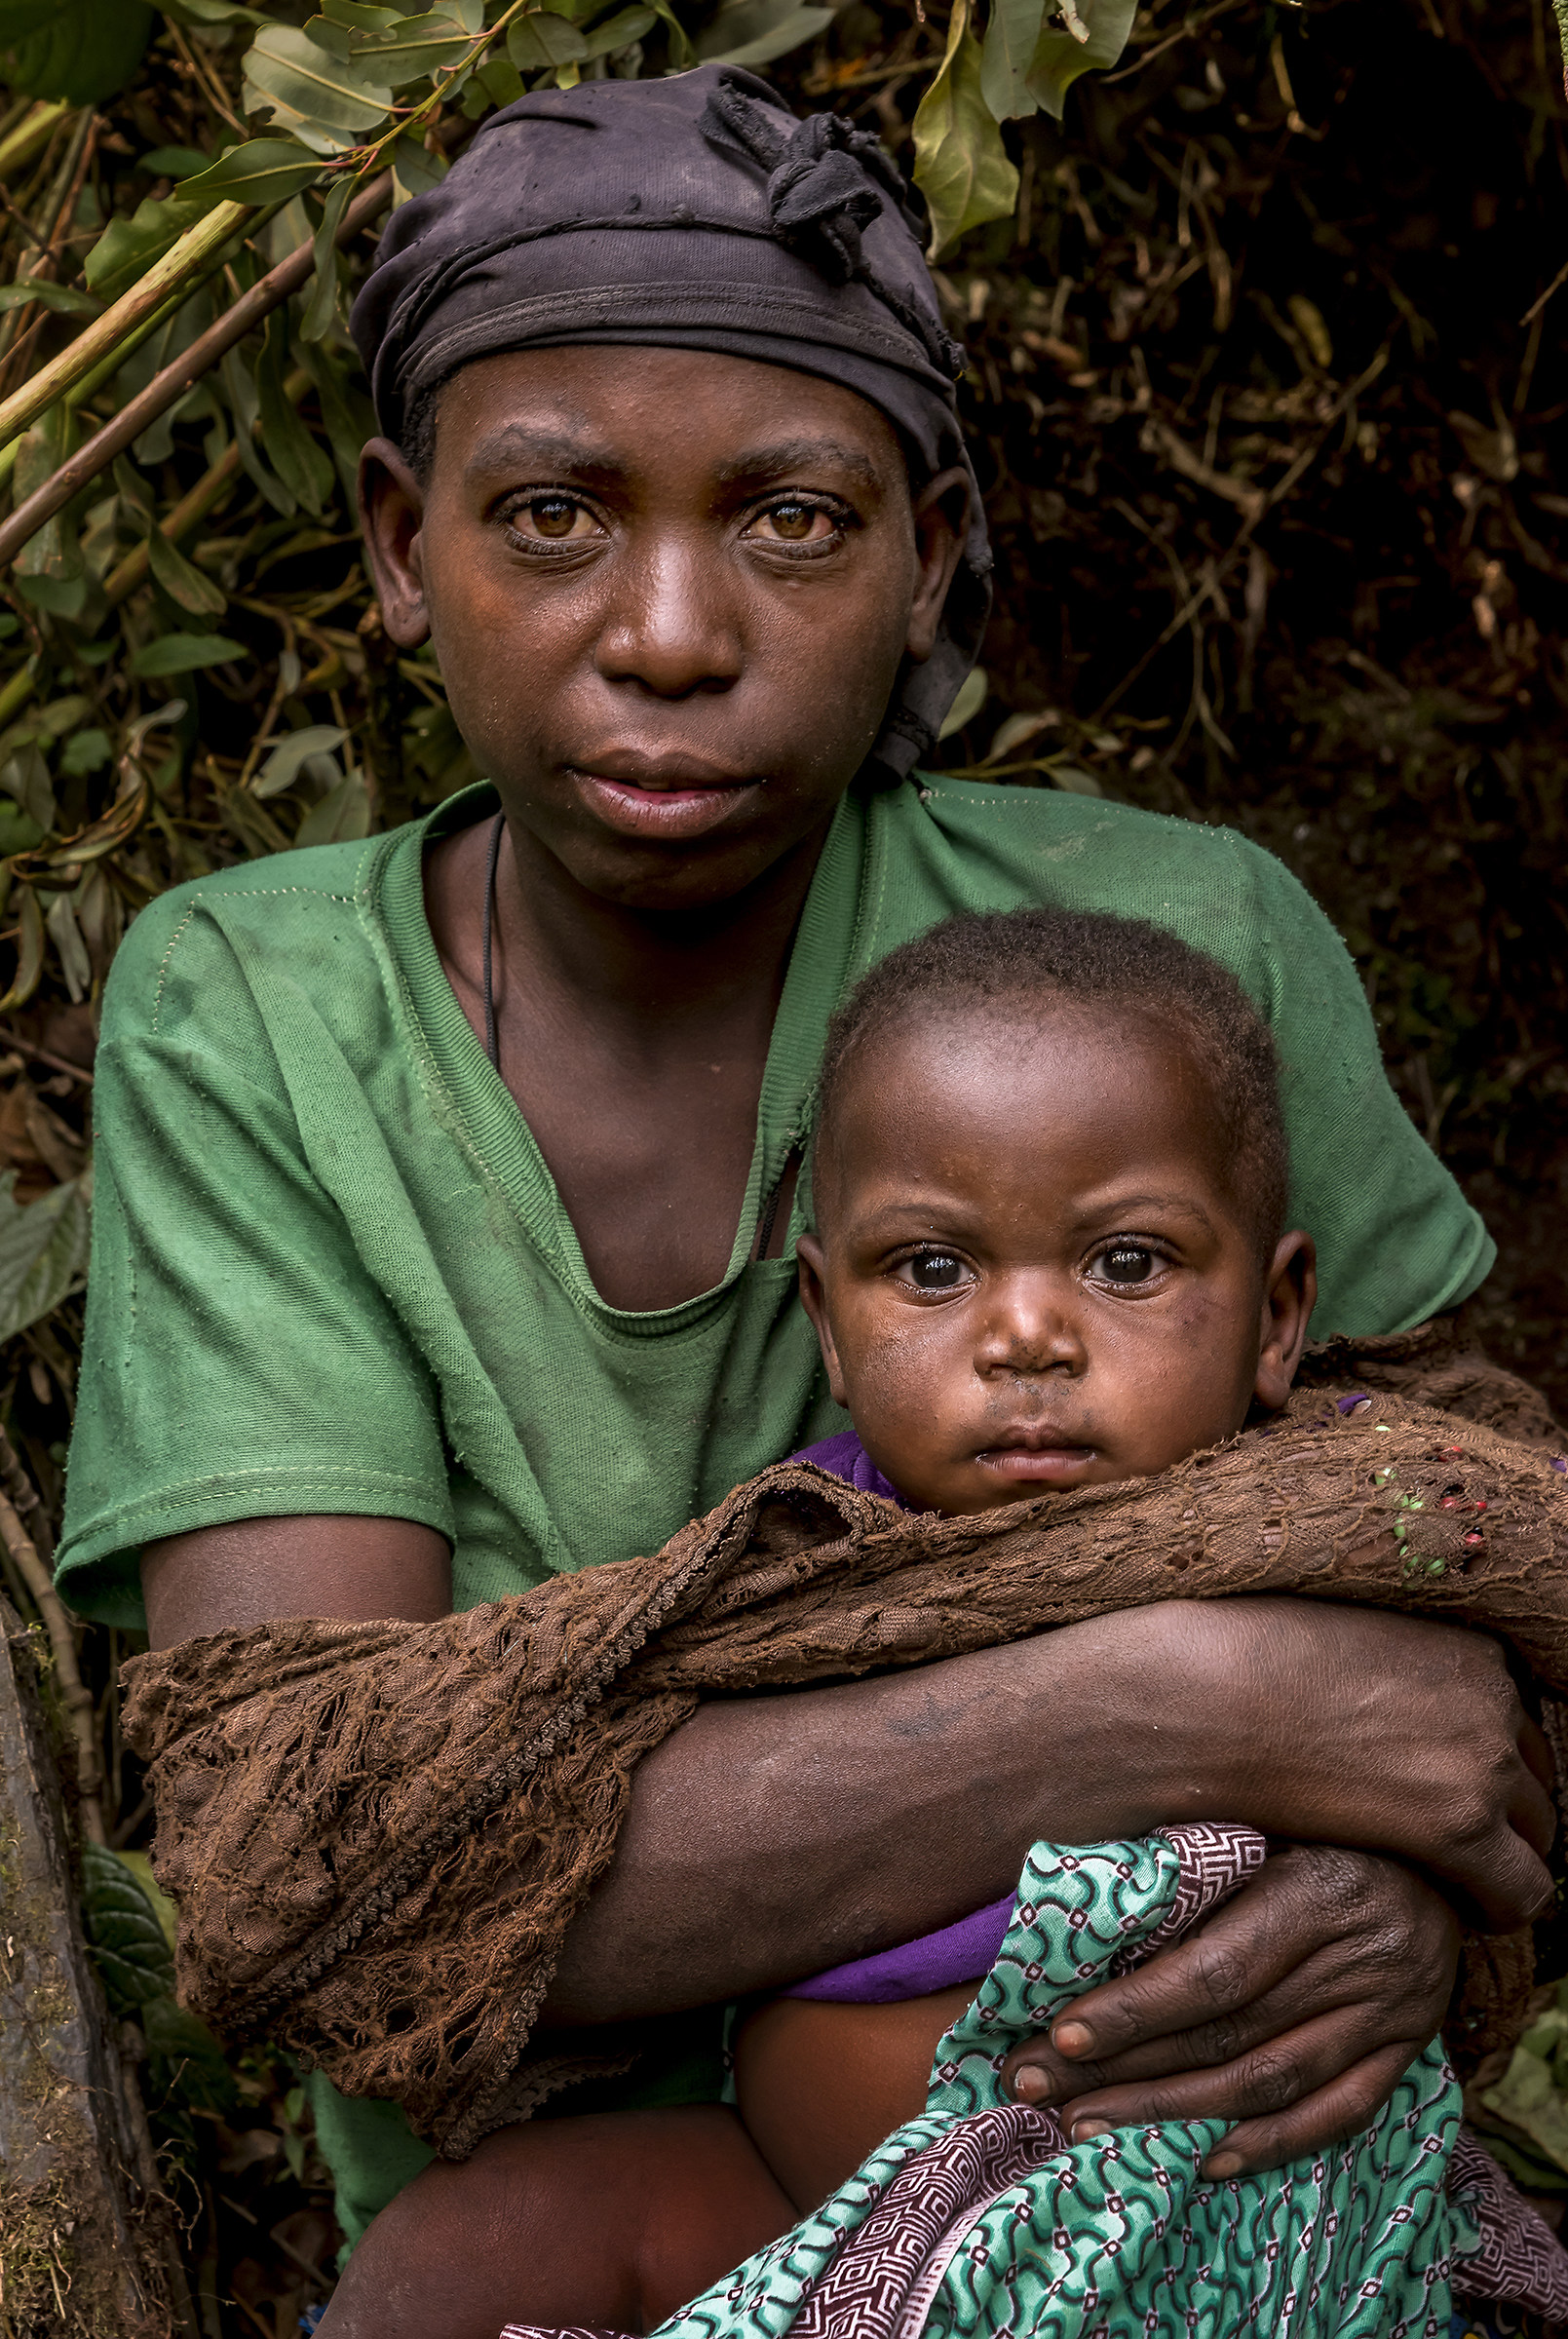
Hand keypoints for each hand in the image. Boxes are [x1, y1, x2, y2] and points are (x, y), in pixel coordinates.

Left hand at [1000, 1845, 1460, 2176]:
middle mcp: (1361, 1960)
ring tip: (1085, 2125)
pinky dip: (1266, 2145)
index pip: (1215, 1971)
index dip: (1136, 2009)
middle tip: (1033, 2082)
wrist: (1444, 1842)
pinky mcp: (1407, 2049)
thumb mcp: (1272, 1813)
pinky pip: (1336, 2115)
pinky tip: (1198, 2160)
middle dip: (1121, 2068)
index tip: (1060, 2032)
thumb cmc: (1327, 1816)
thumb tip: (1088, 1899)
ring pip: (1268, 2085)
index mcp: (1319, 1889)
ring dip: (1170, 2116)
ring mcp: (1390, 2014)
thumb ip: (1199, 1858)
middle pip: (1226, 2035)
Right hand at [1173, 1600, 1555, 1928]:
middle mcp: (1494, 1700)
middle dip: (1502, 1813)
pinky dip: (1500, 1906)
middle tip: (1452, 1845)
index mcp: (1470, 1653)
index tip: (1449, 1793)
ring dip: (1500, 1858)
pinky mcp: (1462, 1825)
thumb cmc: (1250, 1667)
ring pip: (1539, 1836)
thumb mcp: (1353, 1649)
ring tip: (1450, 1881)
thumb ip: (1401, 1684)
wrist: (1209, 1697)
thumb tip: (1396, 1722)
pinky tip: (1461, 1911)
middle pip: (1534, 1779)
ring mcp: (1485, 1762)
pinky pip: (1523, 1890)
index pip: (1513, 1726)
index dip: (1484, 1768)